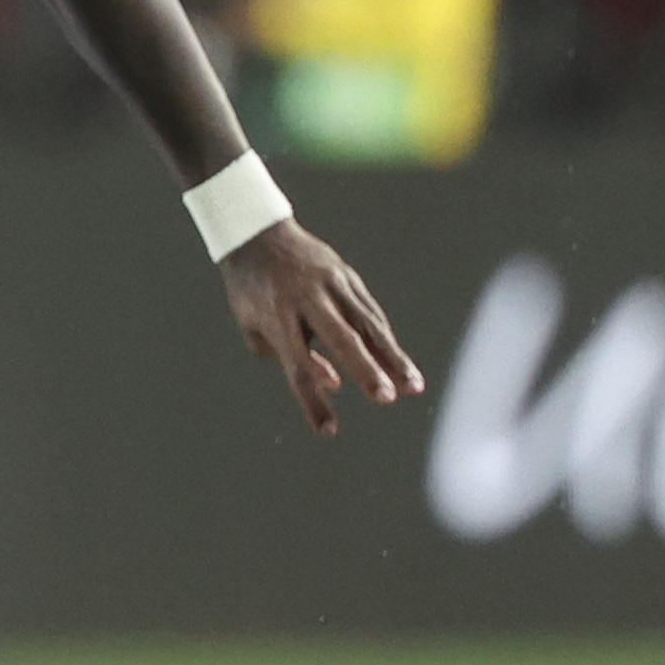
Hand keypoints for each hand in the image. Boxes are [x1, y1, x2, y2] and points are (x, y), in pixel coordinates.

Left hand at [221, 219, 422, 436]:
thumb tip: (332, 383)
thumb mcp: (253, 323)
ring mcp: (331, 284)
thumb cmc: (251, 289)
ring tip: (413, 387)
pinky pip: (370, 312)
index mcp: (276, 316)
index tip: (328, 430)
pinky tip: (400, 363)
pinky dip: (385, 339)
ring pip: (368, 324)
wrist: (257, 234)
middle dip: (365, 370)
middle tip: (384, 398)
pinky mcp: (348, 276)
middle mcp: (307, 298)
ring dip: (393, 357)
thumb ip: (286, 356)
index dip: (313, 401)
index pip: (297, 367)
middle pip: (340, 339)